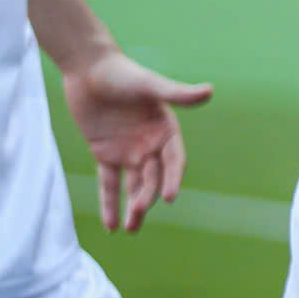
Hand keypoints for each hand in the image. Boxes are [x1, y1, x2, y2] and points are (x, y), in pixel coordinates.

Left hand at [61, 50, 211, 232]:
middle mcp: (150, 143)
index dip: (173, 178)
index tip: (169, 198)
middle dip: (148, 196)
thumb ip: (177, 93)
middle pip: (153, 176)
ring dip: (133, 206)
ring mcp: (128, 150)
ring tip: (130, 229)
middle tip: (139, 212)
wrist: (88, 68)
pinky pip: (109, 183)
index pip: (174, 160)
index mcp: (166, 129)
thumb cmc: (123, 73)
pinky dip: (110, 203)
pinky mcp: (105, 154)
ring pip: (133, 185)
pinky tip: (110, 226)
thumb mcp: (150, 85)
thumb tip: (209, 91)